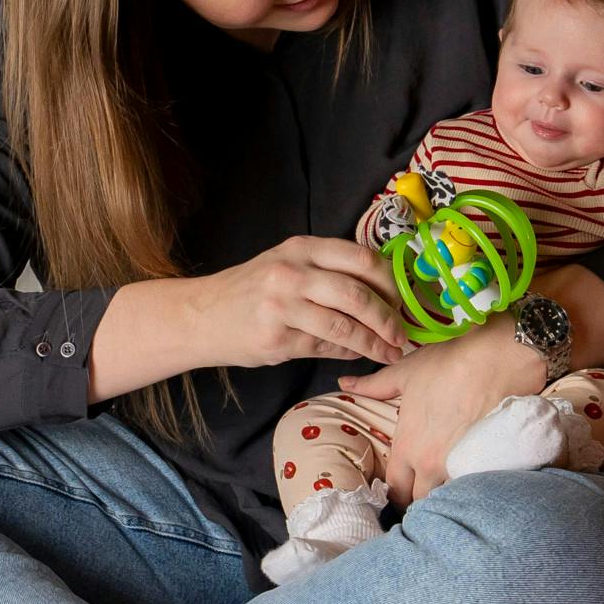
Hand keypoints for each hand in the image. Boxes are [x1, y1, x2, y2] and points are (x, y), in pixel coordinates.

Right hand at [187, 237, 409, 368]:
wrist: (201, 316)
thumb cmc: (251, 291)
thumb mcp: (287, 264)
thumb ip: (328, 270)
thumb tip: (381, 291)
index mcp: (301, 248)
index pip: (361, 258)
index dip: (390, 282)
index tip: (403, 299)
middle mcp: (292, 272)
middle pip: (358, 294)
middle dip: (388, 318)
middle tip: (402, 333)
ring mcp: (282, 306)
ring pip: (345, 327)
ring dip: (374, 343)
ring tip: (390, 352)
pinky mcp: (276, 339)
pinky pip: (325, 347)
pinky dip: (348, 353)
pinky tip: (359, 356)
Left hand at [349, 319, 544, 503]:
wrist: (498, 360)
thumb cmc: (449, 364)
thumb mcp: (405, 373)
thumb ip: (373, 385)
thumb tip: (344, 382)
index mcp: (408, 447)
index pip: (395, 489)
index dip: (396, 494)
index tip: (401, 490)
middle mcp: (430, 464)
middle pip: (420, 500)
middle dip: (419, 499)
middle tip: (424, 490)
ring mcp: (459, 466)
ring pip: (447, 497)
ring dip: (445, 495)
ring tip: (448, 485)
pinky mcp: (486, 463)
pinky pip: (473, 487)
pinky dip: (470, 487)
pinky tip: (473, 476)